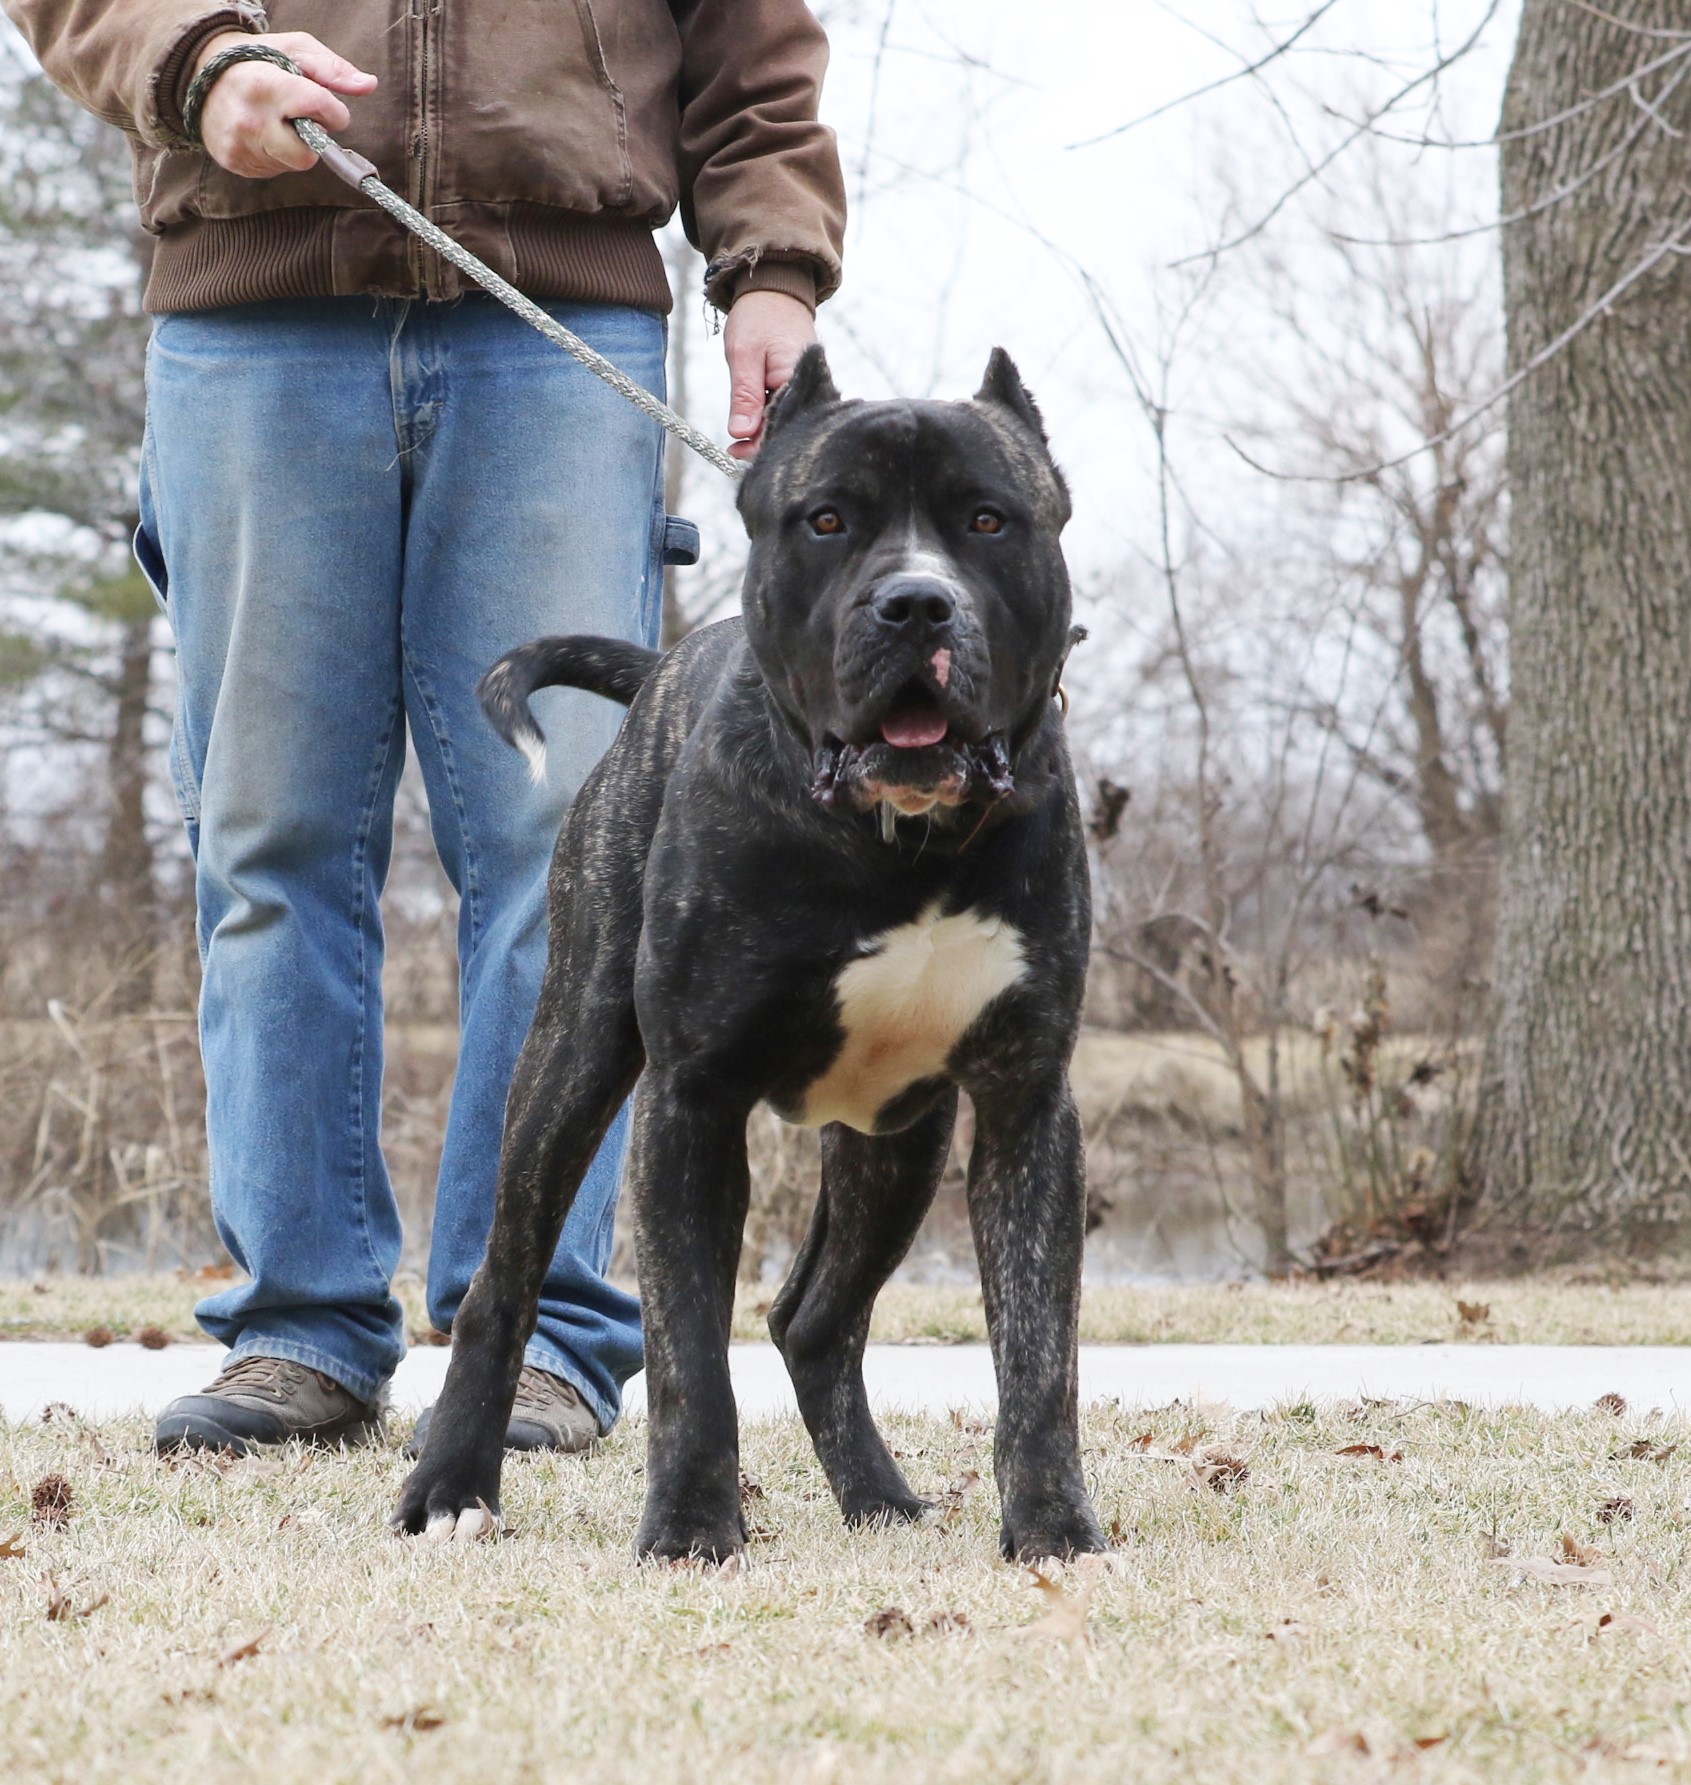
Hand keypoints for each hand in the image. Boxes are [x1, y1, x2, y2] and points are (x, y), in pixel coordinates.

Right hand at [192, 30, 376, 177]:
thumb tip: (369, 85)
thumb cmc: (258, 58)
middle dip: (313, 140)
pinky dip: (275, 154)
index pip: (318, 108)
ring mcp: (239, 144)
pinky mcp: (233, 161)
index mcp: (266, 84)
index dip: (333, 111)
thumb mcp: (295, 50)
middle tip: (301, 119)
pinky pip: (273, 170)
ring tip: (276, 121)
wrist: (200, 71)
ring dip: (293, 146)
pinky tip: (262, 133)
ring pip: (292, 164)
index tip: (328, 107)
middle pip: (307, 155)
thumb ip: (333, 69)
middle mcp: (250, 119)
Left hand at [724, 290, 817, 460]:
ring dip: (763, 430)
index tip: (733, 451)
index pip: (782, 425)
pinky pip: (786, 409)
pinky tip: (752, 421)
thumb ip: (744, 396)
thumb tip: (741, 433)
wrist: (775, 290)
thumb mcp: (743, 355)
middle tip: (732, 449)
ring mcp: (807, 388)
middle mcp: (810, 388)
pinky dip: (769, 417)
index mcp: (799, 380)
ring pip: (786, 420)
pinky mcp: (801, 387)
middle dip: (760, 442)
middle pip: (787, 427)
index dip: (758, 445)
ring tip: (739, 436)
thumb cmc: (758, 316)